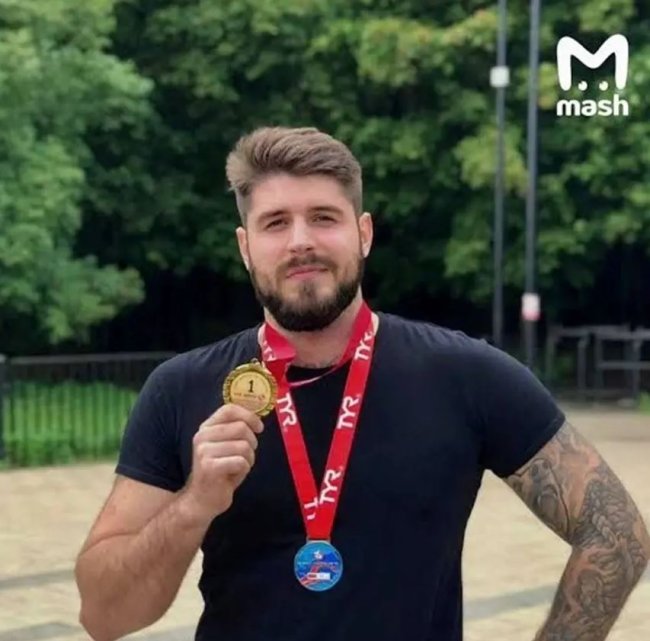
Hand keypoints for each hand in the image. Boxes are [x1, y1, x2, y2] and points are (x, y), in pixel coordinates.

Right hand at [182, 403, 263, 522]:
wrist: (201, 500)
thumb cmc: (219, 472)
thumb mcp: (226, 446)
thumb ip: (235, 430)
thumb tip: (257, 417)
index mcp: (206, 427)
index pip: (229, 409)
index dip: (249, 416)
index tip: (259, 428)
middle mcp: (202, 436)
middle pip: (241, 427)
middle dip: (252, 443)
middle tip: (246, 455)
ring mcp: (204, 451)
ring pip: (243, 446)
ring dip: (249, 459)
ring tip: (239, 467)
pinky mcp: (209, 467)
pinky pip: (241, 462)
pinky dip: (244, 469)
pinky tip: (234, 475)